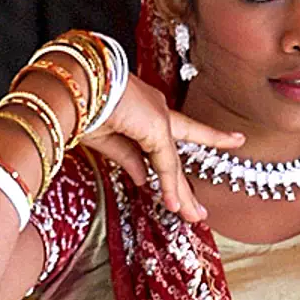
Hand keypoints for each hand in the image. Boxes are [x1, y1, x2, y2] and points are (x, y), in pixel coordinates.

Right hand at [81, 75, 244, 221]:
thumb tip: (143, 180)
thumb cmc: (80, 103)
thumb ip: (128, 159)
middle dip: (184, 187)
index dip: (191, 146)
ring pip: (174, 164)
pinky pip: (165, 164)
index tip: (226, 144)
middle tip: (199, 211)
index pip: (170, 138)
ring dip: (182, 194)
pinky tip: (175, 206)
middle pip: (175, 158)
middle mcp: (157, 112)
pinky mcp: (157, 125)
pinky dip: (169, 186)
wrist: (73, 83)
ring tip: (197, 216)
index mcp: (144, 112)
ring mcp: (159, 118)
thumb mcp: (105, 138)